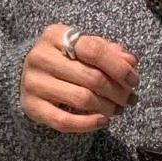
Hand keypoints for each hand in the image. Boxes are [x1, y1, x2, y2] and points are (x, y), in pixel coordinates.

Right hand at [19, 26, 139, 133]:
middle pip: (91, 77)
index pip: (94, 49)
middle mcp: (41, 56)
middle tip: (129, 99)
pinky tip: (103, 121)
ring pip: (81, 99)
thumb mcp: (83, 49)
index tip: (134, 81)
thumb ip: (107, 52)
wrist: (27, 76)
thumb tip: (130, 61)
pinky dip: (88, 124)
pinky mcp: (32, 106)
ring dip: (107, 108)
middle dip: (117, 92)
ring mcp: (34, 82)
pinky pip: (64, 121)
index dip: (119, 67)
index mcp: (56, 35)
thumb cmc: (64, 61)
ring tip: (118, 110)